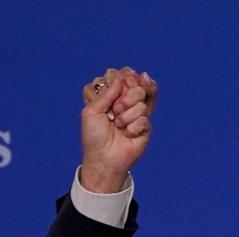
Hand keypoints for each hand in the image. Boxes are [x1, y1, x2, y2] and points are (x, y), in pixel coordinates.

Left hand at [80, 67, 157, 192]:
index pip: (125, 76)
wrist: (103, 159)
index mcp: (113, 96)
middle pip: (137, 86)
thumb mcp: (92, 110)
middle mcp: (127, 102)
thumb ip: (107, 92)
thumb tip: (123, 77)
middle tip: (114, 112)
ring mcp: (138, 113)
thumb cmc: (94, 136)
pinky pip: (144, 119)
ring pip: (141, 102)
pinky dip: (132, 128)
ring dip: (125, 116)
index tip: (115, 89)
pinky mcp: (146, 126)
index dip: (123, 80)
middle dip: (124, 99)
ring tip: (118, 126)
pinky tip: (127, 135)